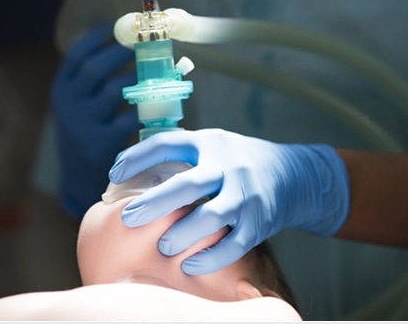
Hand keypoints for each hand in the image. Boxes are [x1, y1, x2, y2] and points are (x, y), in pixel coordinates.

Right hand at [51, 24, 139, 216]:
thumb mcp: (78, 109)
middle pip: (95, 69)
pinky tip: (159, 101)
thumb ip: (93, 85)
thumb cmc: (87, 136)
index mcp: (60, 92)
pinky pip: (129, 118)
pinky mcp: (102, 143)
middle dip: (121, 52)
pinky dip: (146, 108)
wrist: (79, 182)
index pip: (74, 57)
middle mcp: (68, 106)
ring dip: (138, 78)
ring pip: (114, 91)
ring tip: (155, 70)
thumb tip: (130, 49)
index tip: (113, 27)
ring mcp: (83, 125)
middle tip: (142, 44)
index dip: (94, 39)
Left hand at [108, 128, 349, 274]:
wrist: (293, 175)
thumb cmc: (238, 163)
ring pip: (212, 216)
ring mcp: (246, 195)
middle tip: (128, 217)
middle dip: (155, 202)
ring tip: (164, 246)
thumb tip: (130, 177)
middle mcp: (228, 167)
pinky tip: (189, 264)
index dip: (137, 157)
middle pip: (188, 183)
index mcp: (209, 143)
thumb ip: (181, 157)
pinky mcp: (259, 222)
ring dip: (184, 233)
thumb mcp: (213, 147)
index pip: (167, 143)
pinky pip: (233, 245)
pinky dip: (210, 257)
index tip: (114, 173)